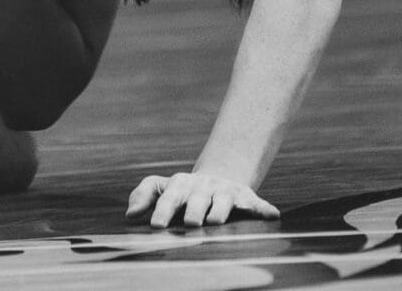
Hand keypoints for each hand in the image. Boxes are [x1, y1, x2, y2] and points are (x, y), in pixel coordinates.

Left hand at [125, 171, 279, 228]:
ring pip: (224, 201)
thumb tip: (129, 214)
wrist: (217, 178)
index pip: (169, 197)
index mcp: (181, 185)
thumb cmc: (183, 191)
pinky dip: (264, 209)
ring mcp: (226, 191)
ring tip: (217, 221)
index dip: (162, 210)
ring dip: (221, 210)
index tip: (155, 225)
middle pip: (198, 199)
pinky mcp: (246, 197)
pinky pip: (257, 204)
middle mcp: (204, 186)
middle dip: (195, 210)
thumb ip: (143, 195)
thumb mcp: (162, 187)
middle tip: (191, 223)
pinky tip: (272, 216)